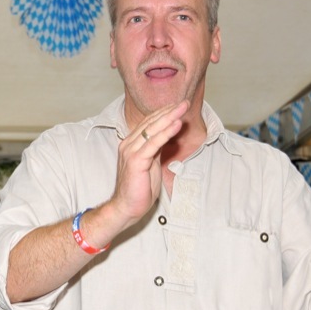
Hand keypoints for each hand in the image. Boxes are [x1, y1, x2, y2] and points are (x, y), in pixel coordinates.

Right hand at [109, 101, 186, 226]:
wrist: (126, 207)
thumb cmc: (139, 189)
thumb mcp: (151, 164)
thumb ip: (156, 149)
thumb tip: (167, 137)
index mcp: (131, 144)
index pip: (149, 123)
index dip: (164, 113)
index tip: (178, 105)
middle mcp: (128, 144)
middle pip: (151, 122)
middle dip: (169, 111)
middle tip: (184, 102)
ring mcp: (131, 151)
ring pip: (152, 129)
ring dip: (170, 117)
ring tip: (183, 108)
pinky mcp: (136, 161)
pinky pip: (153, 143)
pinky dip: (166, 133)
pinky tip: (176, 124)